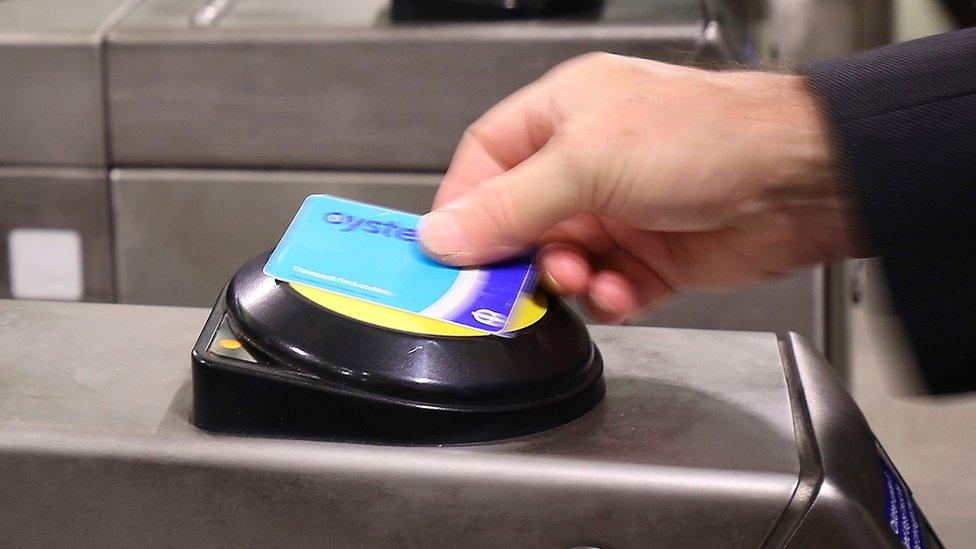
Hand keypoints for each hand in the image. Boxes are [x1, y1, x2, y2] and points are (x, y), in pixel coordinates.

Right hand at [418, 53, 851, 322]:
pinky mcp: (651, 254)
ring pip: (562, 260)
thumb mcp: (586, 163)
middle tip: (506, 282)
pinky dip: (607, 297)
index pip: (487, 160)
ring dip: (566, 278)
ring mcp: (621, 209)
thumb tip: (445, 233)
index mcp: (565, 114)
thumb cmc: (708, 136)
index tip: (446, 249)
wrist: (799, 181)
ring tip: (581, 277)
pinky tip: (620, 290)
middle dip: (517, 253)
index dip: (463, 205)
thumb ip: (509, 205)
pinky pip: (606, 288)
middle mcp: (590, 160)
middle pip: (521, 218)